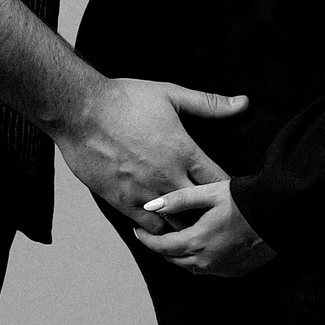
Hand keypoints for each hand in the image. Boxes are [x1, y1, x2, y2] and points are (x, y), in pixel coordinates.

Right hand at [54, 76, 246, 219]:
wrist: (79, 111)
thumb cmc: (124, 99)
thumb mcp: (171, 94)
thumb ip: (209, 104)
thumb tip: (244, 103)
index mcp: (184, 152)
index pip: (220, 182)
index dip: (228, 190)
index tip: (230, 193)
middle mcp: (168, 177)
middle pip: (202, 210)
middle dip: (210, 213)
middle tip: (214, 215)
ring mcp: (145, 193)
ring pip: (177, 224)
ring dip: (186, 224)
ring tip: (192, 225)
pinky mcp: (122, 202)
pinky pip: (149, 228)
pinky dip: (159, 229)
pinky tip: (162, 224)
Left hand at [135, 178, 276, 276]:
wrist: (279, 215)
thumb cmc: (244, 201)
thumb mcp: (209, 193)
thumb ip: (177, 200)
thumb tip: (150, 206)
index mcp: (196, 242)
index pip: (161, 246)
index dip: (147, 239)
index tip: (139, 231)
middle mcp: (206, 262)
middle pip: (173, 259)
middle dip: (162, 247)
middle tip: (155, 234)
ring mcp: (221, 270)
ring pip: (190, 267)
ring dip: (181, 255)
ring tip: (177, 238)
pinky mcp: (236, 271)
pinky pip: (209, 269)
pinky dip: (200, 260)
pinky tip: (203, 245)